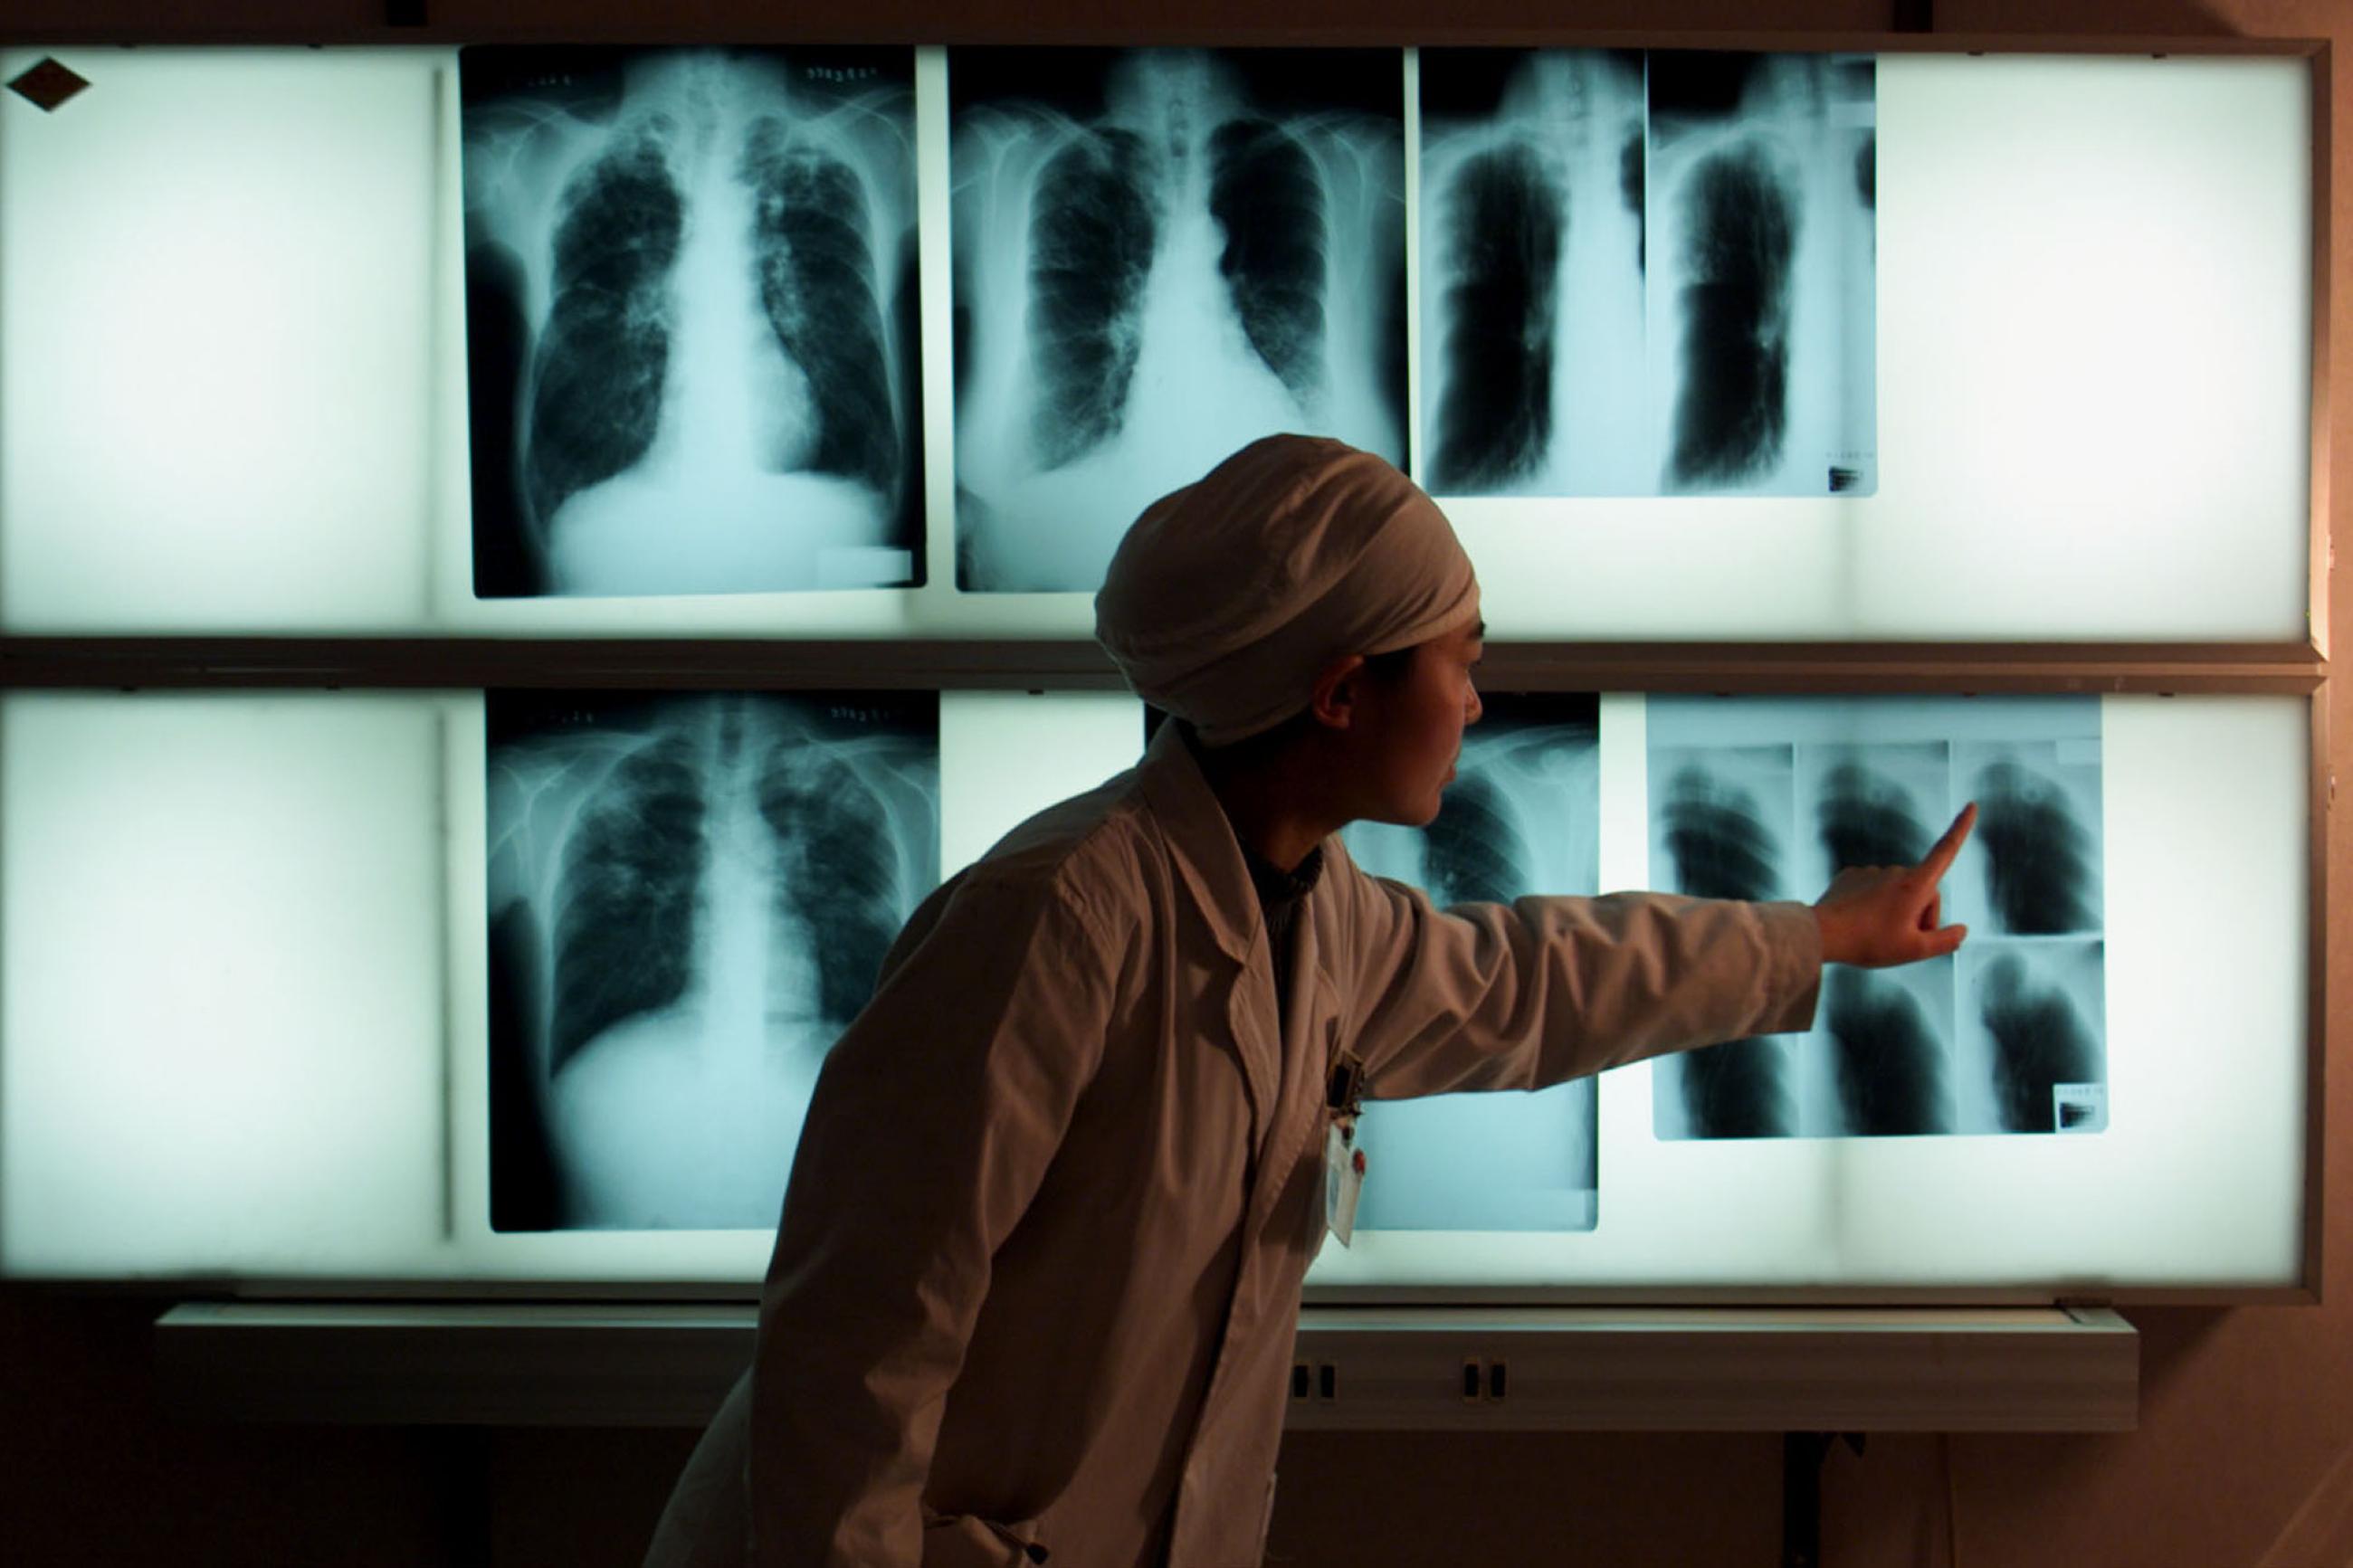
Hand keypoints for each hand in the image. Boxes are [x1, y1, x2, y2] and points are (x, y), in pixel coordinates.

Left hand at [1812, 803, 1974, 967]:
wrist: (1820, 934)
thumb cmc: (1869, 943)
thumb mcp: (1915, 951)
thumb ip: (1945, 941)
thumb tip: (1962, 930)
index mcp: (1915, 884)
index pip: (1946, 850)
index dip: (1961, 828)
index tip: (1971, 805)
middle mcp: (1895, 870)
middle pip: (1923, 893)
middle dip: (1920, 914)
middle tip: (1901, 939)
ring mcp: (1871, 871)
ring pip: (1896, 894)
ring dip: (1895, 911)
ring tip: (1875, 933)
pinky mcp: (1850, 876)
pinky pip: (1872, 891)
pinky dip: (1872, 906)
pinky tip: (1859, 921)